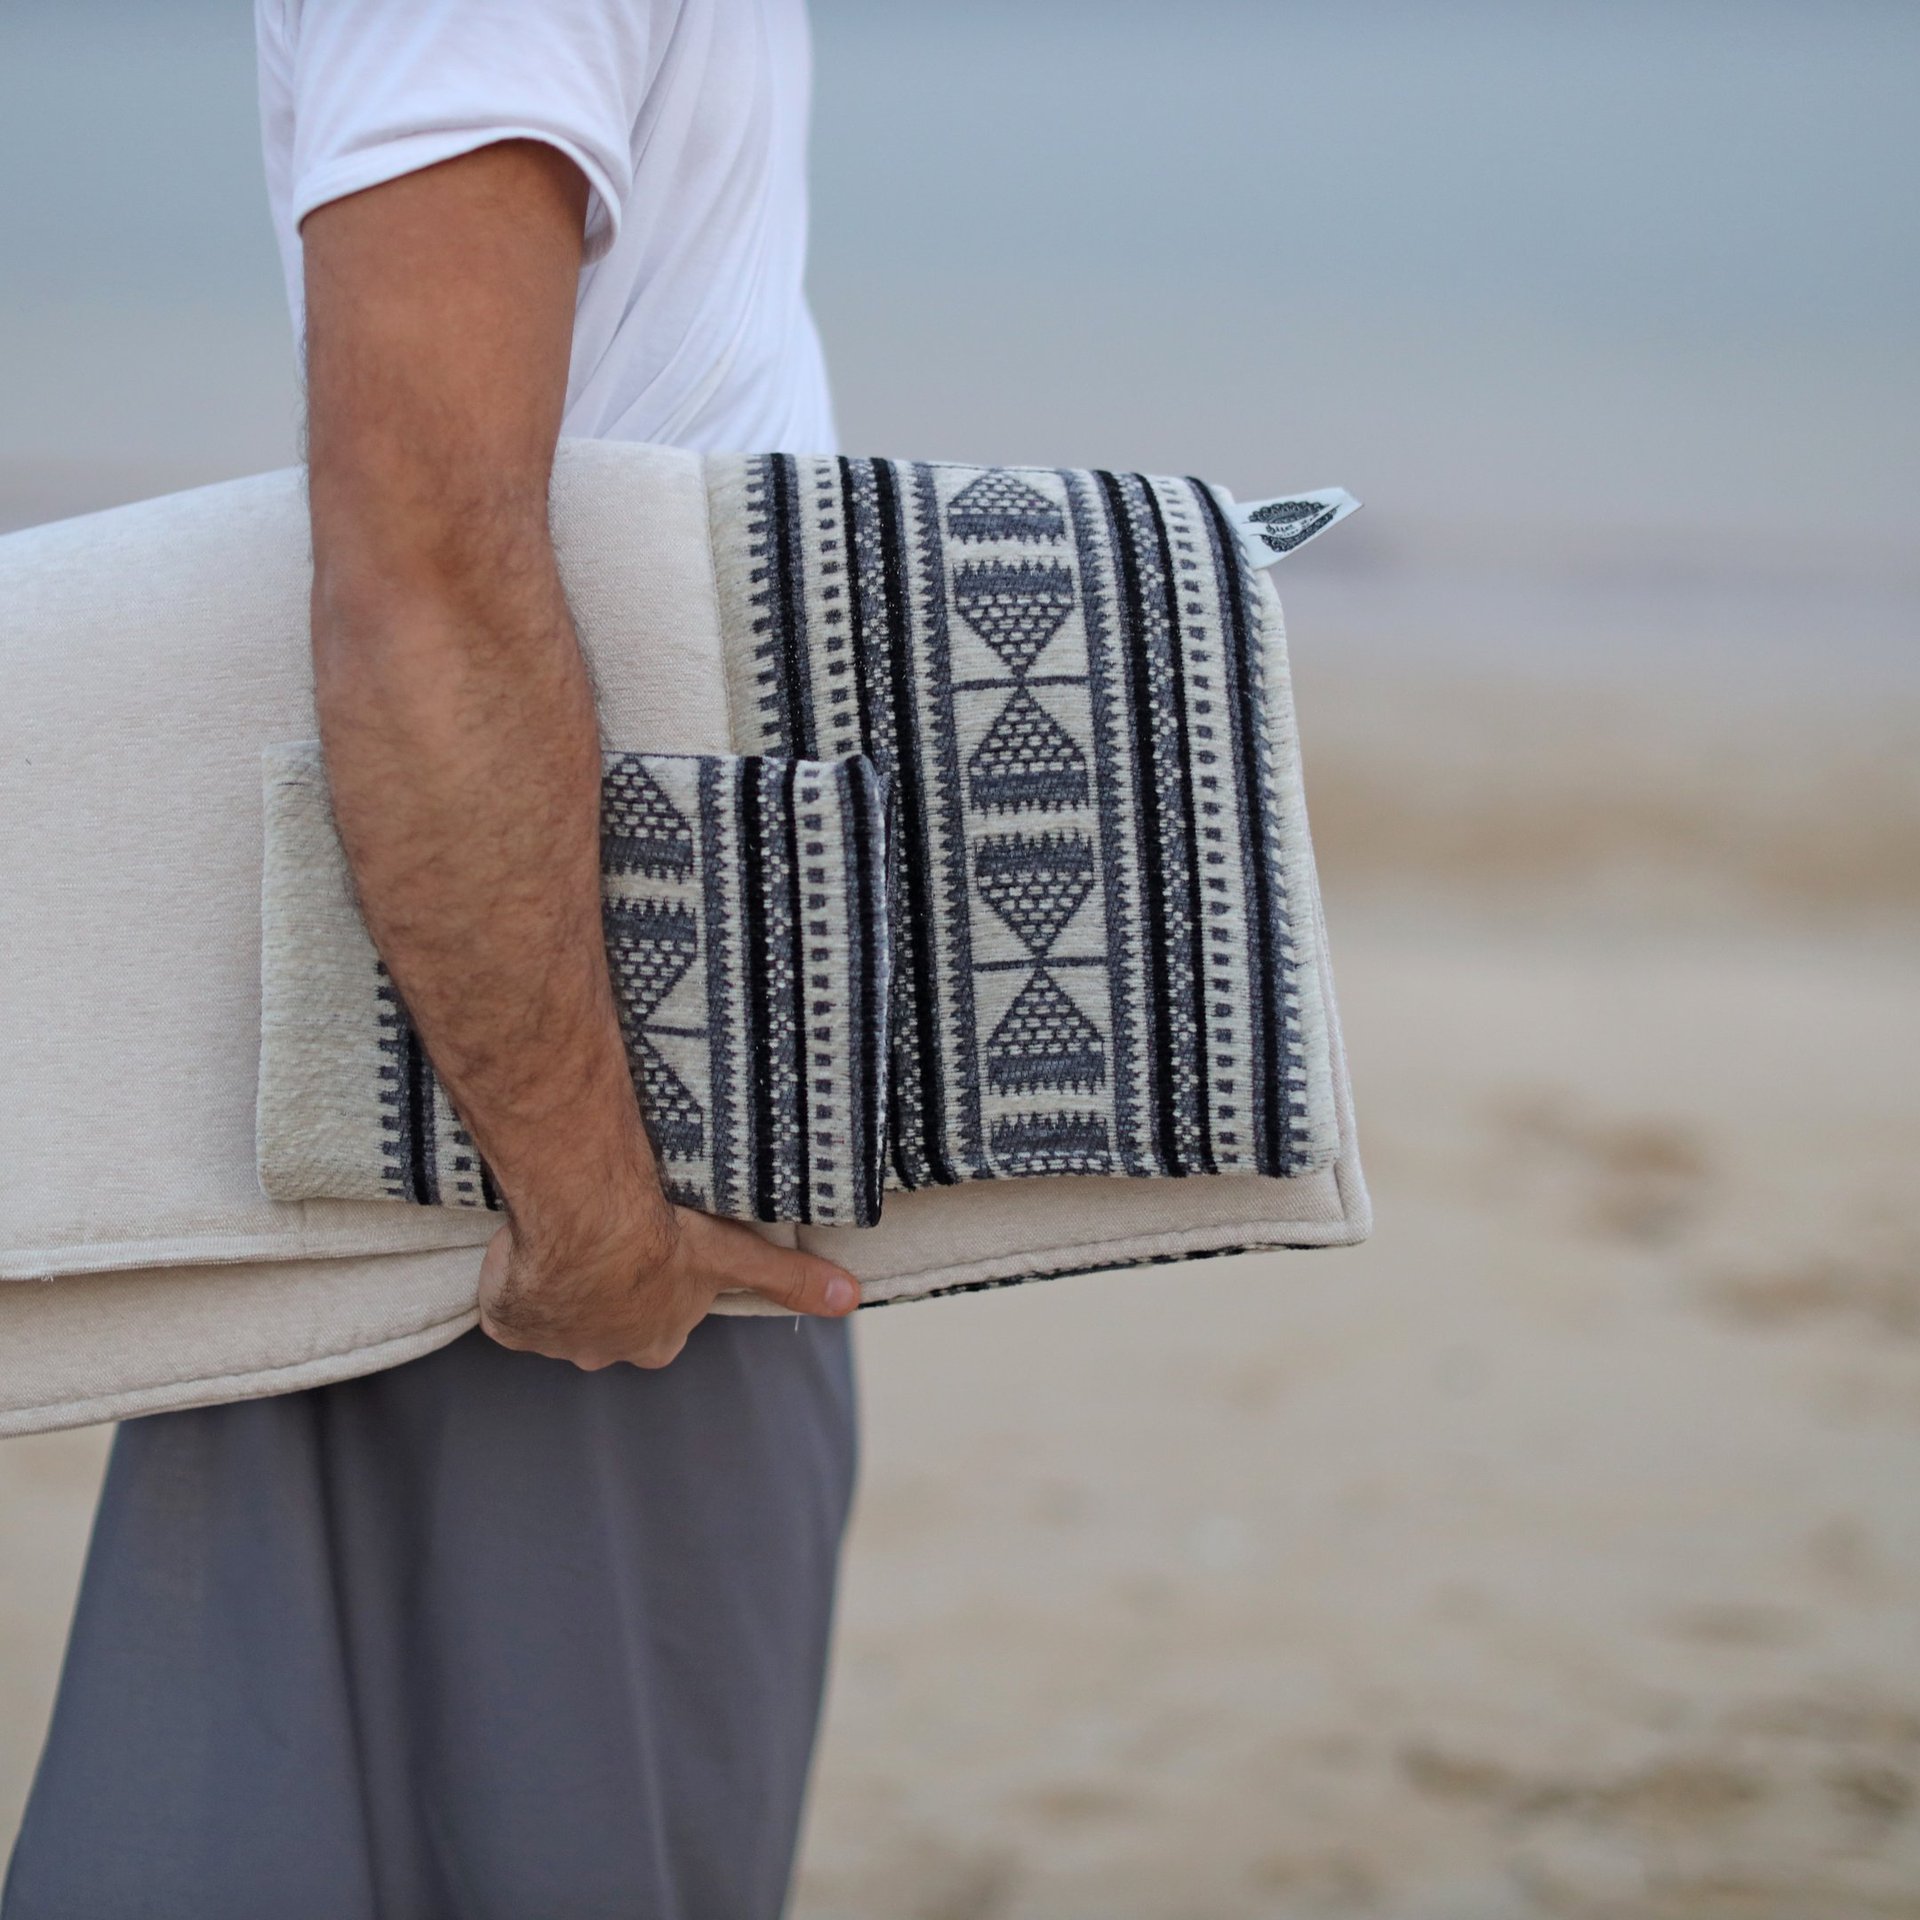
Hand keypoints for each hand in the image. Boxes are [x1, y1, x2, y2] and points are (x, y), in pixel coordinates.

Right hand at [478, 1187, 859, 1369]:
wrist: (588, 1218)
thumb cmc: (667, 1235)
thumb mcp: (736, 1256)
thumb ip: (790, 1279)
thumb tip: (852, 1299)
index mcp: (657, 1340)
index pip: (661, 1324)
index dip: (657, 1290)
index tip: (652, 1253)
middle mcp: (607, 1352)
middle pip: (607, 1325)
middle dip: (606, 1291)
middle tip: (608, 1237)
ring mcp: (555, 1343)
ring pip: (557, 1312)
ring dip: (560, 1280)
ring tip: (569, 1230)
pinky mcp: (509, 1325)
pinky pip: (509, 1305)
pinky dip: (515, 1280)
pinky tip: (528, 1245)